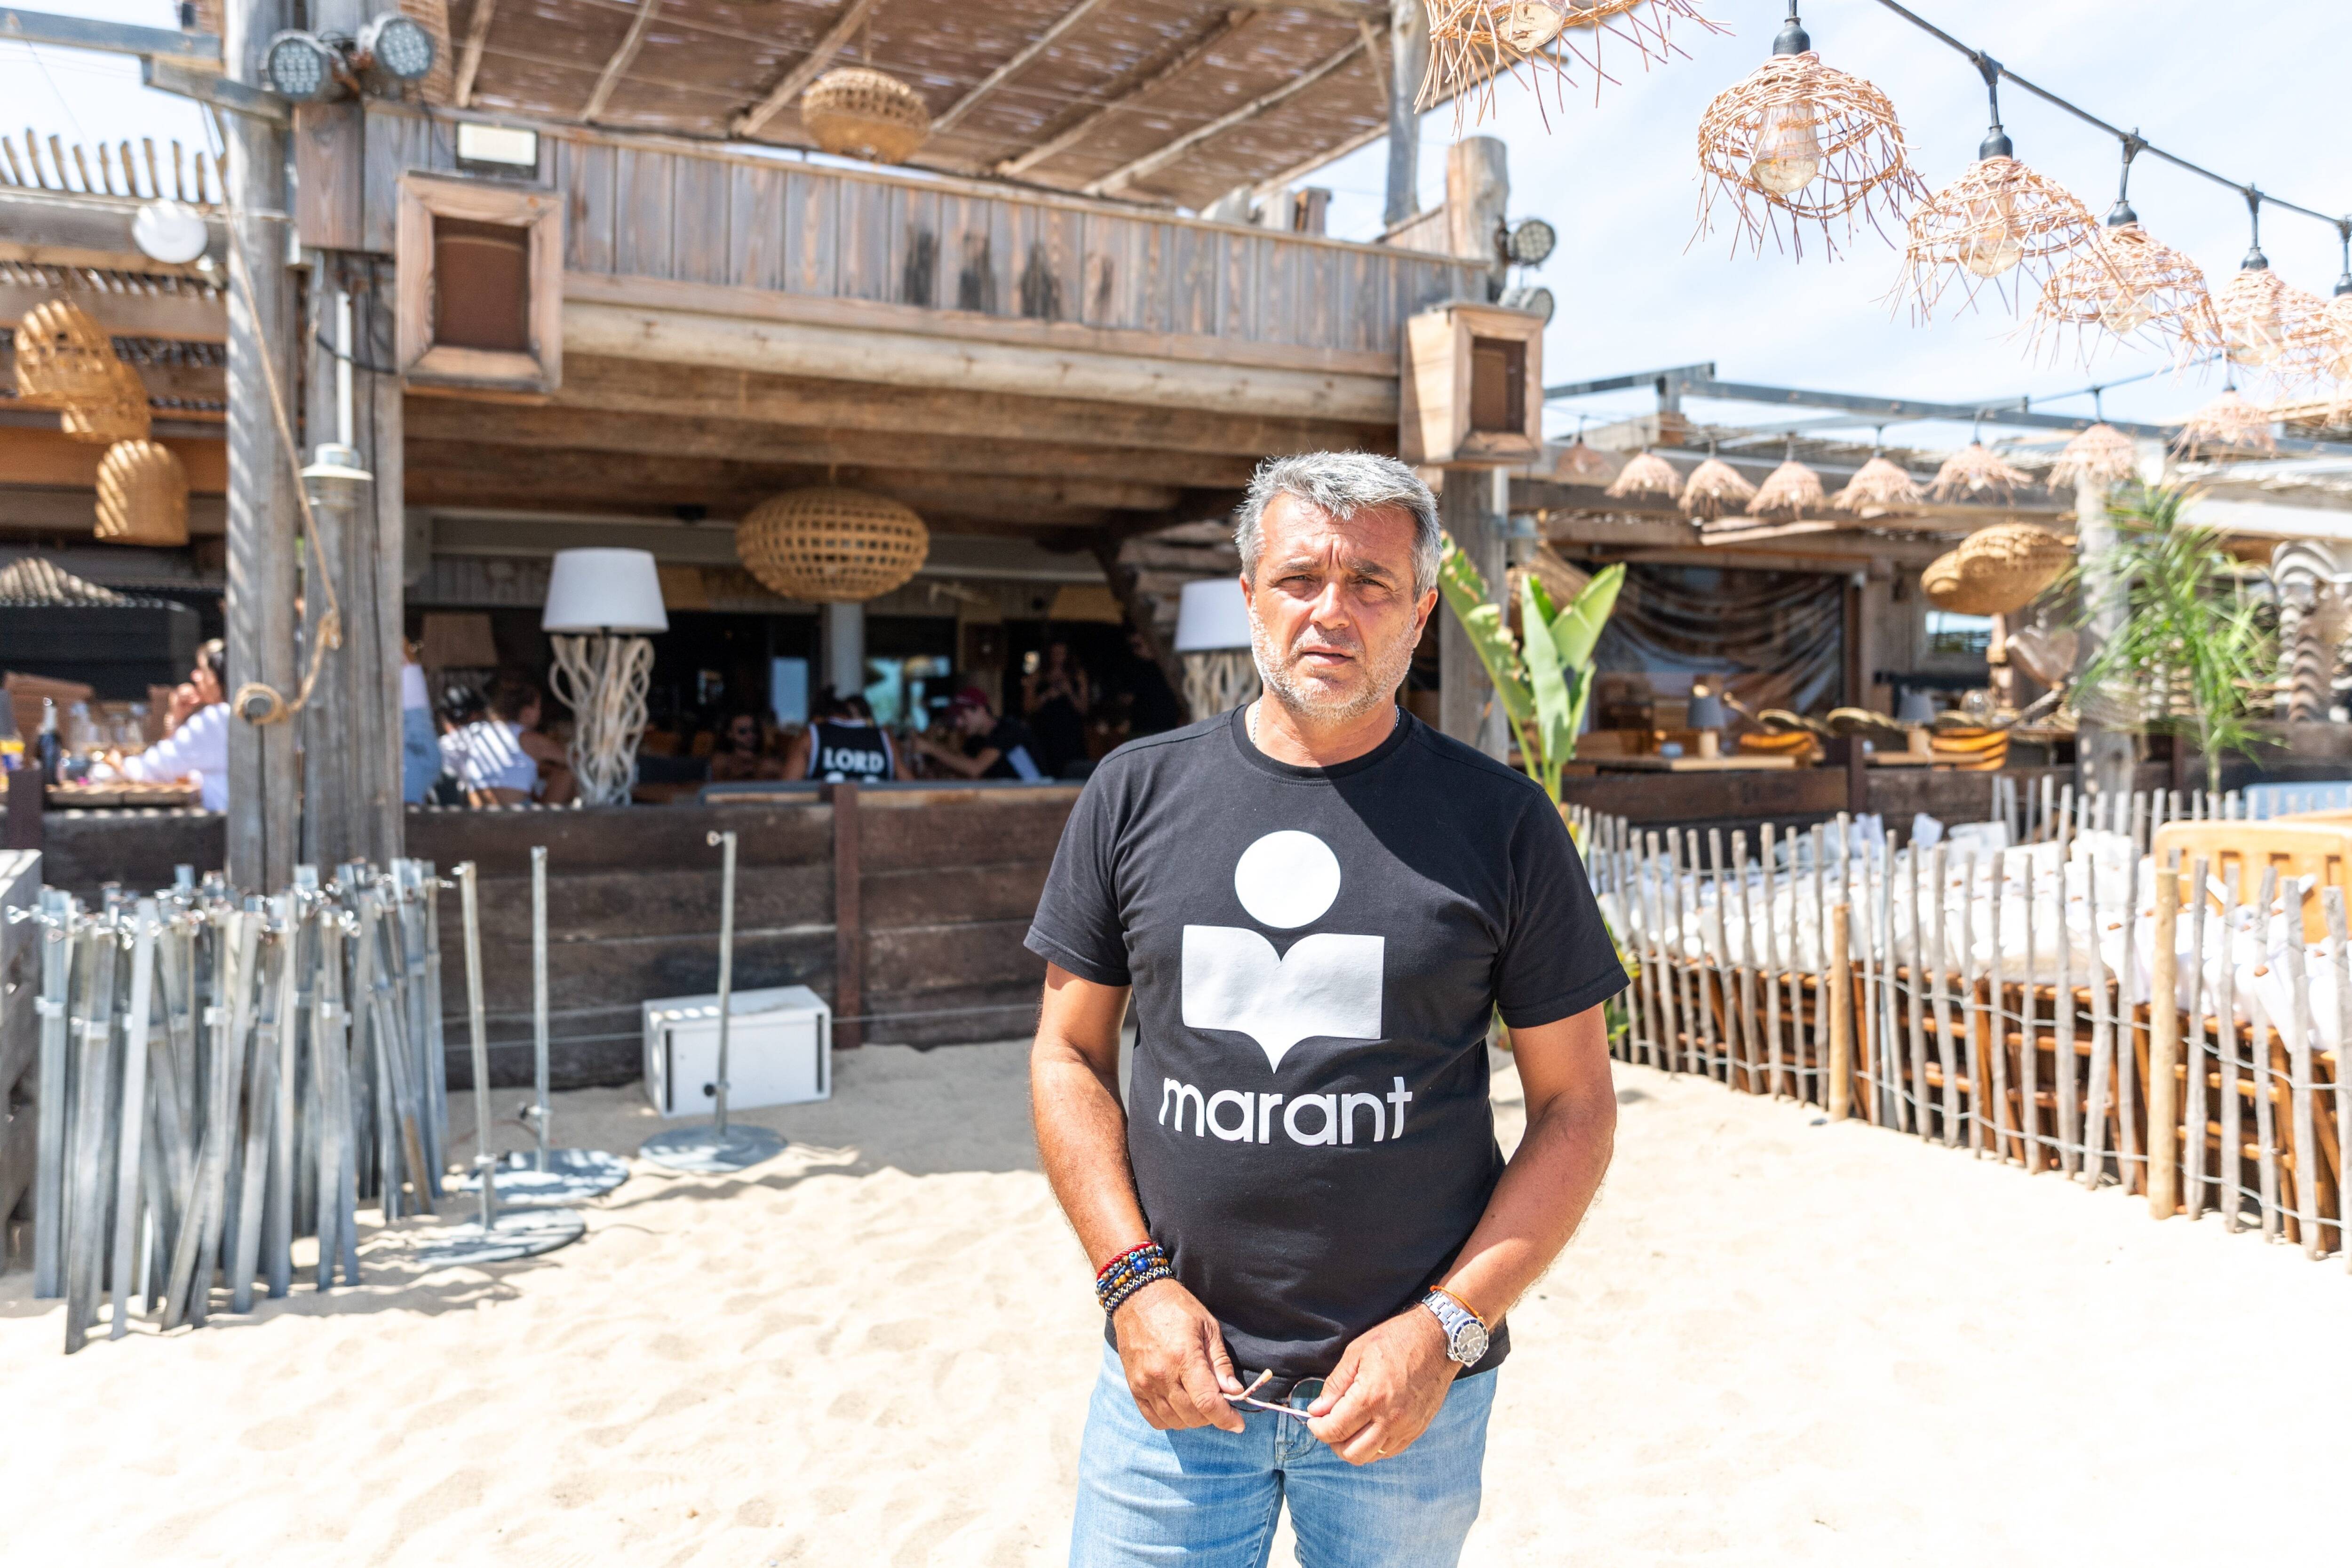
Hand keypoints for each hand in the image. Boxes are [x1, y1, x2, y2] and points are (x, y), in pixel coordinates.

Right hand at [1112, 1278, 1245, 1432]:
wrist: (1137, 1297)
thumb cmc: (1177, 1308)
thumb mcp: (1208, 1327)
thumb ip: (1221, 1363)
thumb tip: (1234, 1393)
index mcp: (1184, 1357)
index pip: (1207, 1403)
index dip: (1226, 1419)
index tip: (1238, 1424)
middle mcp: (1162, 1375)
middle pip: (1192, 1416)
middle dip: (1212, 1417)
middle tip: (1220, 1404)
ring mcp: (1145, 1383)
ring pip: (1174, 1421)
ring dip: (1193, 1420)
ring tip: (1200, 1403)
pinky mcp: (1134, 1387)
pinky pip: (1154, 1419)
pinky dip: (1171, 1420)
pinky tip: (1180, 1407)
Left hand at [1305, 1305, 1457, 1464]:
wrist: (1439, 1338)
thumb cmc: (1397, 1339)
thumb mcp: (1357, 1352)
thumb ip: (1335, 1385)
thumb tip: (1318, 1410)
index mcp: (1370, 1397)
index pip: (1335, 1430)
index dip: (1318, 1429)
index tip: (1314, 1420)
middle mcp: (1389, 1418)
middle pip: (1351, 1453)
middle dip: (1333, 1442)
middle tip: (1329, 1425)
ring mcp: (1406, 1427)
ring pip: (1371, 1457)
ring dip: (1353, 1447)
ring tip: (1348, 1427)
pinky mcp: (1418, 1429)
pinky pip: (1390, 1451)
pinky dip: (1375, 1446)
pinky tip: (1369, 1428)